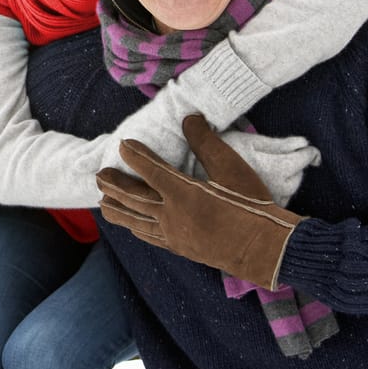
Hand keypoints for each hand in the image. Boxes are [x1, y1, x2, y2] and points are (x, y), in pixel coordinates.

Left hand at [96, 114, 303, 289]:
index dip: (134, 155)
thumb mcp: (232, 168)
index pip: (149, 169)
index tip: (123, 145)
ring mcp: (174, 234)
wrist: (267, 250)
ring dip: (118, 209)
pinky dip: (136, 228)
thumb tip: (189, 118)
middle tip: (99, 175)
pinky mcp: (181, 248)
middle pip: (133, 197)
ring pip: (136, 220)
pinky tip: (133, 228)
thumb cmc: (252, 205)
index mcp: (183, 192)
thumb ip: (206, 142)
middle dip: (114, 185)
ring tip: (102, 203)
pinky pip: (150, 237)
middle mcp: (171, 215)